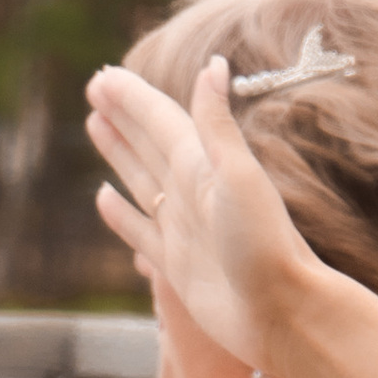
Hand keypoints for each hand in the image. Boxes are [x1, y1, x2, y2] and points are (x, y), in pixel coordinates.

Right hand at [85, 57, 321, 376]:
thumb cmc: (266, 245)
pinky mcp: (176, 265)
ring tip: (95, 124)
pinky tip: (103, 196)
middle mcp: (192, 193)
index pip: (160, 119)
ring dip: (119, 152)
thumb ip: (218, 125)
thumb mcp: (239, 176)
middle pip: (149, 142)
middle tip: (94, 85)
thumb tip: (214, 64)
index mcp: (204, 166)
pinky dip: (119, 213)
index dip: (131, 97)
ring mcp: (184, 229)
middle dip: (122, 114)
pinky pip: (139, 230)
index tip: (103, 75)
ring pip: (140, 179)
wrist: (283, 313)